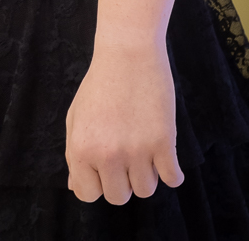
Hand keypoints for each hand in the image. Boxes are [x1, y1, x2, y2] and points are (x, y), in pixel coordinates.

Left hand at [65, 46, 182, 203]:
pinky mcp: (164, 142)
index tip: (103, 164)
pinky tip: (165, 156)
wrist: (127, 51)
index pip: (87, 194)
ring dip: (146, 174)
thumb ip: (75, 154)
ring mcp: (137, 150)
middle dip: (122, 180)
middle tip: (125, 153)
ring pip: (146, 190)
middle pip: (119, 197)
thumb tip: (75, 187)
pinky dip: (173, 173)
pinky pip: (173, 179)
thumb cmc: (100, 83)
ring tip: (143, 148)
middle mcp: (108, 155)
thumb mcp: (76, 116)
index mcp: (81, 149)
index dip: (96, 180)